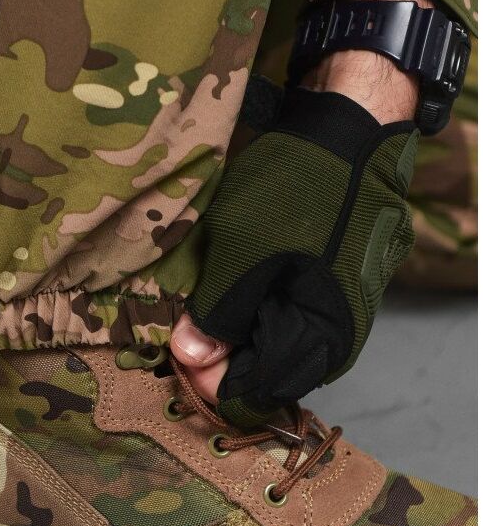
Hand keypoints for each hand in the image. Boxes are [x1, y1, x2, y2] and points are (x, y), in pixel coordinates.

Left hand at [174, 0, 433, 418]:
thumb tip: (189, 357)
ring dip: (233, 340)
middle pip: (264, 378)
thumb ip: (217, 309)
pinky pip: (286, 327)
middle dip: (217, 361)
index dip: (205, 380)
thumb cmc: (297, 186)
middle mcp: (335, 341)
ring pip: (273, 353)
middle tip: (180, 330)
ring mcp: (338, 319)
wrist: (350, 134)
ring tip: (199, 312)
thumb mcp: (243, 246)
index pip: (251, 392)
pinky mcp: (333, 295)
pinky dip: (252, 320)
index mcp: (319, 337)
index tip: (174, 350)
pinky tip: (229, 297)